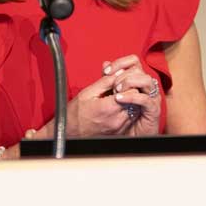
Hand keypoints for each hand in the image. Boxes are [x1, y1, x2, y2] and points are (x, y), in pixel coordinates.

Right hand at [36, 54, 161, 139]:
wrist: (69, 132)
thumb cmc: (75, 114)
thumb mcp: (87, 93)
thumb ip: (105, 82)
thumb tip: (118, 73)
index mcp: (108, 108)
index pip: (132, 92)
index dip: (128, 84)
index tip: (119, 83)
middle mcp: (117, 120)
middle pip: (136, 100)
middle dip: (130, 92)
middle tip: (119, 89)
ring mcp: (119, 127)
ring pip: (136, 109)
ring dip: (129, 102)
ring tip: (117, 99)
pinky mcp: (120, 132)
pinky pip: (131, 118)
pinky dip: (127, 111)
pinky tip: (116, 108)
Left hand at [103, 55, 160, 136]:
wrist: (129, 135)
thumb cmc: (122, 115)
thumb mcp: (112, 94)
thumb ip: (110, 79)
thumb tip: (105, 63)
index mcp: (138, 80)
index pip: (133, 61)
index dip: (119, 63)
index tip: (105, 71)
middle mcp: (146, 86)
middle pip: (139, 70)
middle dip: (123, 74)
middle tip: (111, 84)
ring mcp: (151, 97)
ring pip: (146, 80)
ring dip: (129, 83)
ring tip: (116, 91)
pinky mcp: (153, 110)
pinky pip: (146, 99)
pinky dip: (132, 97)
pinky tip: (118, 99)